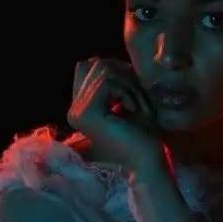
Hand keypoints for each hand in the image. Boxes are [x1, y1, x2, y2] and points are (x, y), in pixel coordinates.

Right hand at [67, 58, 169, 179]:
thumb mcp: (127, 100)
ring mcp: (77, 112)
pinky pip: (107, 82)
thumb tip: (105, 59)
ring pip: (101, 70)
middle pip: (93, 64)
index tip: (135, 90)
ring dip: (128, 84)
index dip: (115, 69)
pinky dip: (127, 91)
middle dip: (122, 74)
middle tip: (139, 98)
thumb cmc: (144, 136)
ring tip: (139, 107)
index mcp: (81, 108)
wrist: (148, 163)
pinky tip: (135, 111)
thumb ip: (113, 81)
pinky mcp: (87, 113)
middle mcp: (74, 110)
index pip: (88, 66)